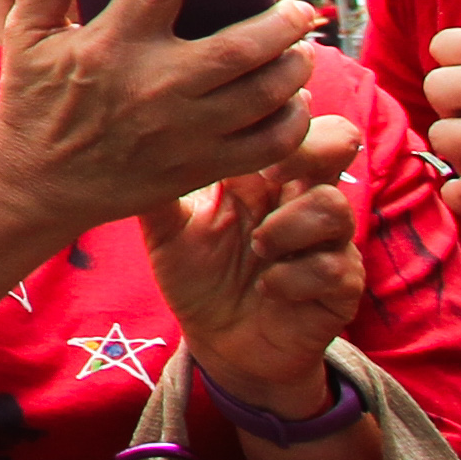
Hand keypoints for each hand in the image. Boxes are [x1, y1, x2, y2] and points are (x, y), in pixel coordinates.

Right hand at [0, 0, 317, 234]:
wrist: (35, 183)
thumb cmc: (33, 101)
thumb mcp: (24, 36)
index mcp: (110, 46)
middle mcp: (153, 88)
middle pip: (242, 47)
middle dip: (282, 20)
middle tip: (297, 6)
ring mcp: (183, 132)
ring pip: (266, 93)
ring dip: (295, 64)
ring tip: (298, 47)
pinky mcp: (199, 166)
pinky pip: (269, 143)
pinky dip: (292, 116)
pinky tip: (288, 97)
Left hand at [150, 113, 367, 415]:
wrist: (222, 344)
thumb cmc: (197, 278)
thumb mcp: (167, 234)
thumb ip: (156, 195)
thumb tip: (120, 150)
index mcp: (261, 178)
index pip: (285, 127)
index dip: (278, 115)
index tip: (246, 121)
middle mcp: (298, 200)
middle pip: (335, 144)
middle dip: (313, 148)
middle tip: (276, 172)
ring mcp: (326, 242)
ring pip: (334, 206)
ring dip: (291, 224)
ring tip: (257, 245)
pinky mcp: (340, 285)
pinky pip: (335, 266)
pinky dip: (296, 276)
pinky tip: (268, 286)